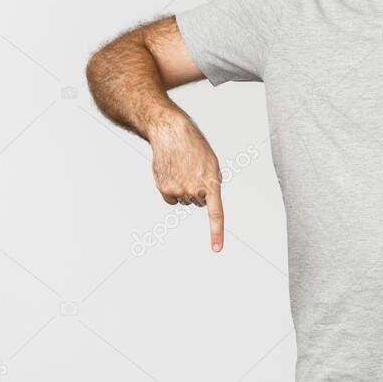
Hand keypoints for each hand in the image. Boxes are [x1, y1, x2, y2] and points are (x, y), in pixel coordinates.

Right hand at [149, 115, 224, 252]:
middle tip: (194, 171)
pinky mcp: (165, 189)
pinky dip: (173, 190)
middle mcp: (194, 190)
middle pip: (199, 202)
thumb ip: (212, 184)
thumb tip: (206, 200)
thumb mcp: (211, 163)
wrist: (171, 133)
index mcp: (211, 182)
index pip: (215, 213)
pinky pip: (173, 200)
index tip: (217, 248)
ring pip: (186, 200)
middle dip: (199, 190)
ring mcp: (178, 191)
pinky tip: (172, 174)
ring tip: (183, 169)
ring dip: (185, 188)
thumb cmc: (194, 146)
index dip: (216, 233)